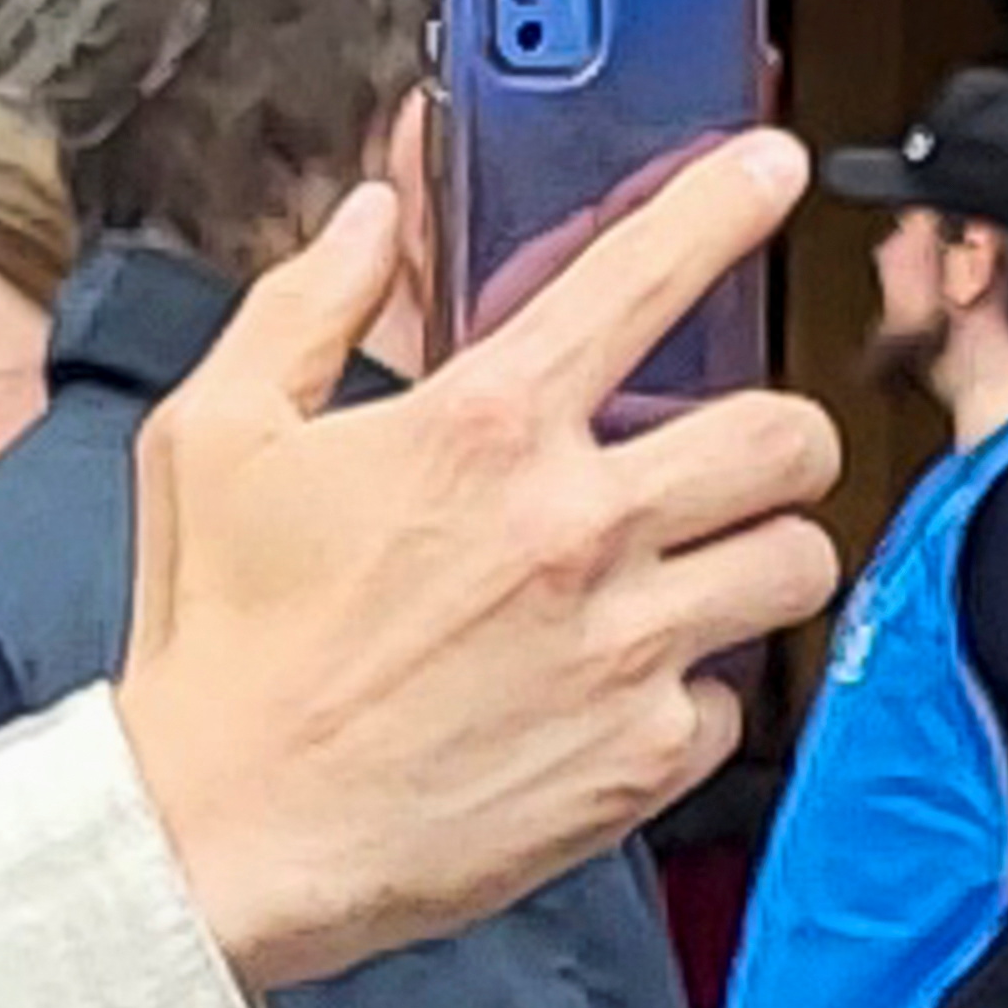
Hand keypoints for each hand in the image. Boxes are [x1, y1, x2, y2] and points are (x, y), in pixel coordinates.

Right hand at [119, 136, 840, 993]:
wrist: (216, 834)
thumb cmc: (214, 643)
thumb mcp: (211, 437)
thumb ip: (301, 308)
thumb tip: (366, 222)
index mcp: (478, 428)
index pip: (643, 277)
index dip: (726, 204)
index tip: (771, 173)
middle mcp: (574, 526)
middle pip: (786, 434)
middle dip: (774, 433)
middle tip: (729, 456)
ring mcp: (621, 647)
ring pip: (795, 560)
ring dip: (759, 554)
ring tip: (702, 570)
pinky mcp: (637, 758)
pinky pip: (733, 697)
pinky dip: (694, 691)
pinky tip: (622, 689)